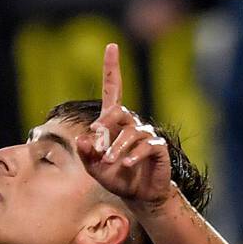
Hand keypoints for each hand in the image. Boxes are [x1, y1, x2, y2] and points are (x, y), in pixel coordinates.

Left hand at [76, 43, 173, 210]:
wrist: (140, 196)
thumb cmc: (117, 179)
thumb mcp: (94, 168)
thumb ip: (87, 154)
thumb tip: (84, 139)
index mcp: (115, 123)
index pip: (114, 90)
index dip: (112, 68)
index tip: (111, 47)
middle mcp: (132, 123)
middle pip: (119, 111)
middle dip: (106, 125)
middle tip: (97, 142)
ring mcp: (146, 134)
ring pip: (131, 133)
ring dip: (117, 148)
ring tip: (110, 163)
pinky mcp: (158, 147)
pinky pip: (147, 145)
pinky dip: (135, 155)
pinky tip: (127, 165)